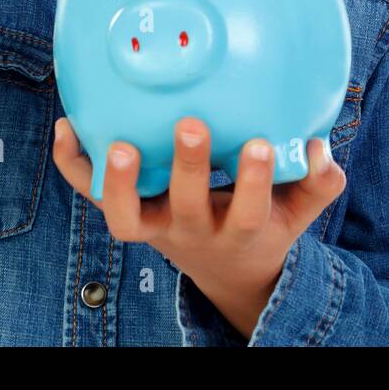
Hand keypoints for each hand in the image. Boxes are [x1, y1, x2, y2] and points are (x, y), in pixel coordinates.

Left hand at [52, 116, 346, 339]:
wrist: (226, 264)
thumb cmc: (265, 219)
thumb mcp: (297, 209)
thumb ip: (318, 181)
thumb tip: (321, 148)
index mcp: (238, 229)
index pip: (248, 213)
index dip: (253, 181)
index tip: (260, 143)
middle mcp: (191, 230)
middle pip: (186, 209)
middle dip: (189, 169)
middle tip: (190, 124)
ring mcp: (154, 224)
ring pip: (127, 218)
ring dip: (119, 183)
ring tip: (118, 145)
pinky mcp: (127, 210)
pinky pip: (90, 192)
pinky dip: (74, 163)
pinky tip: (67, 126)